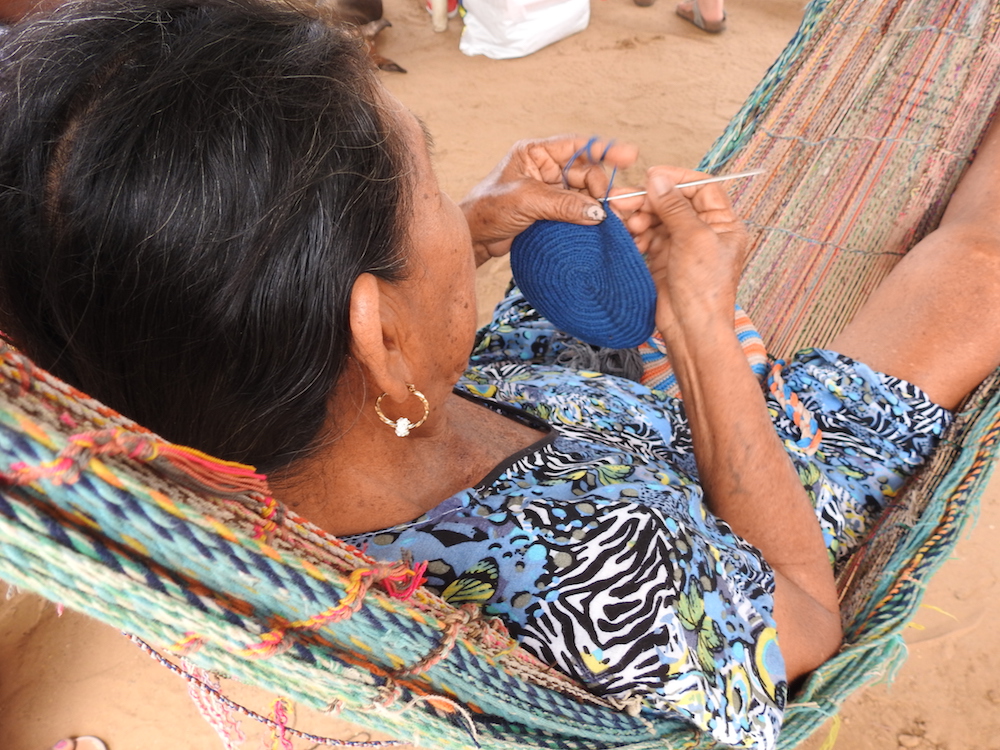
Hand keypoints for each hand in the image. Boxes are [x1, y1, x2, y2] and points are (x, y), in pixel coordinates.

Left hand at [460, 136, 638, 264]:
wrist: (473, 238)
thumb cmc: (488, 210)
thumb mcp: (526, 201)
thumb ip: (562, 204)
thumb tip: (597, 212)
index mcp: (536, 153)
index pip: (577, 146)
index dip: (604, 149)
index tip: (629, 155)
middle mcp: (545, 168)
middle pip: (585, 173)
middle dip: (601, 187)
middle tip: (612, 205)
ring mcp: (549, 191)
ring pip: (584, 194)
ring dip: (599, 205)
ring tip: (614, 218)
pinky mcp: (552, 212)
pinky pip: (578, 211)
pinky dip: (590, 218)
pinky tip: (603, 226)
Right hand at [625, 166, 747, 339]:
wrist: (690, 328)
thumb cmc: (704, 289)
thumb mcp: (693, 238)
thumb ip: (674, 206)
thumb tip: (657, 179)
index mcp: (723, 223)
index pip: (701, 187)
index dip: (677, 179)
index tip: (652, 176)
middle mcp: (703, 231)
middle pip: (673, 202)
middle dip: (650, 200)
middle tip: (626, 200)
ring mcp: (682, 245)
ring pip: (656, 218)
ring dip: (640, 218)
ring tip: (630, 225)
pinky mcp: (662, 259)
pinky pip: (646, 237)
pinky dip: (636, 235)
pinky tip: (629, 238)